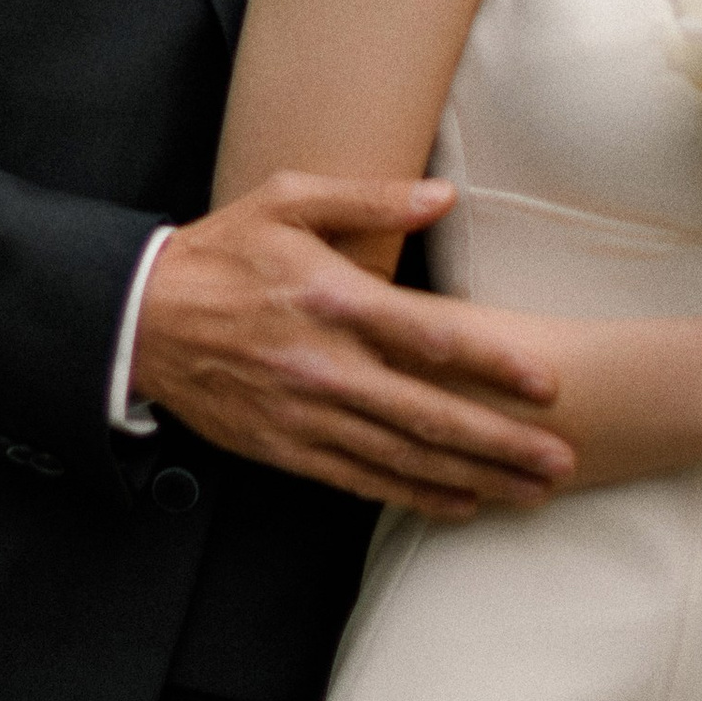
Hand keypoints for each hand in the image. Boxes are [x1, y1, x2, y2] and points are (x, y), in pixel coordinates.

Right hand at [130, 174, 577, 520]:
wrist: (141, 318)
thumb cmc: (223, 251)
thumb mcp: (289, 199)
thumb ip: (370, 199)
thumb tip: (443, 197)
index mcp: (333, 297)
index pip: (431, 338)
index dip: (494, 365)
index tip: (548, 385)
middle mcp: (326, 364)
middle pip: (430, 414)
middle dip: (501, 442)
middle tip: (560, 460)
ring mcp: (306, 414)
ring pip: (404, 457)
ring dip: (473, 477)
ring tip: (530, 491)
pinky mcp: (286, 448)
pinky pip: (361, 480)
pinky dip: (414, 495)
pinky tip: (460, 503)